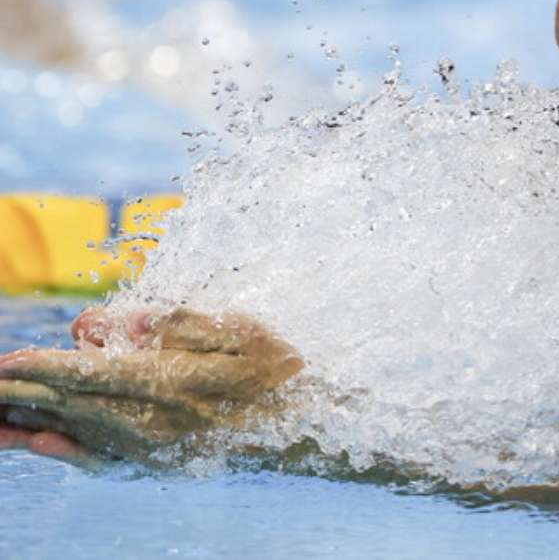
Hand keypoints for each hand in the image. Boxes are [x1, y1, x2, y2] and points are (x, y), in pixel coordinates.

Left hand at [0, 306, 302, 464]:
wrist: (303, 426)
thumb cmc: (274, 367)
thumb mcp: (238, 328)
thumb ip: (178, 321)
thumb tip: (124, 321)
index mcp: (170, 383)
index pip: (88, 373)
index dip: (41, 365)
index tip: (5, 359)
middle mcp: (153, 422)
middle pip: (70, 403)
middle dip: (20, 390)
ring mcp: (151, 448)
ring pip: (75, 430)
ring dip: (27, 419)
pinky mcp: (155, 462)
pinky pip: (97, 458)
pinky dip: (61, 448)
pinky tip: (35, 440)